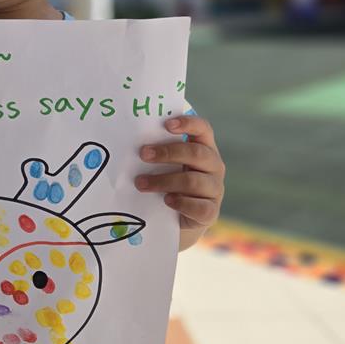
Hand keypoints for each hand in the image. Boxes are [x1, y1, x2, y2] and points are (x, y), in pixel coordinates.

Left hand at [135, 115, 224, 248]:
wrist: (176, 219)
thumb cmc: (167, 183)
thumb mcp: (165, 165)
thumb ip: (157, 153)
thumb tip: (129, 142)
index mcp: (204, 148)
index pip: (203, 129)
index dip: (188, 124)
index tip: (167, 124)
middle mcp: (214, 166)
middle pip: (196, 153)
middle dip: (167, 153)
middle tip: (143, 154)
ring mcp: (215, 189)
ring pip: (193, 181)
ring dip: (163, 181)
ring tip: (141, 183)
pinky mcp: (211, 212)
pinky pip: (199, 207)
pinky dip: (181, 203)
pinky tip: (166, 200)